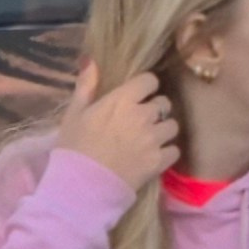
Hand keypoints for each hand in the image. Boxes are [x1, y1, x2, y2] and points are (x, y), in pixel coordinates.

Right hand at [57, 60, 179, 192]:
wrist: (81, 187)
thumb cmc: (73, 148)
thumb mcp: (74, 113)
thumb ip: (87, 86)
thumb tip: (91, 60)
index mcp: (122, 100)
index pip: (150, 80)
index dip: (145, 87)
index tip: (138, 95)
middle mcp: (143, 115)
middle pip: (163, 103)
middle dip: (155, 109)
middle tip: (141, 121)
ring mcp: (153, 139)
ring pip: (172, 126)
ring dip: (163, 130)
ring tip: (150, 139)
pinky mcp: (159, 161)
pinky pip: (174, 150)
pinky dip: (167, 152)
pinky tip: (154, 156)